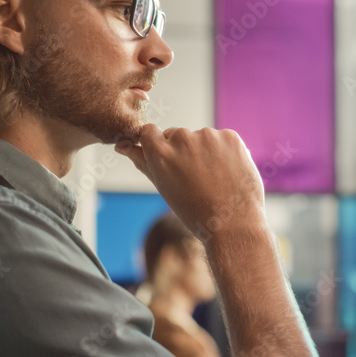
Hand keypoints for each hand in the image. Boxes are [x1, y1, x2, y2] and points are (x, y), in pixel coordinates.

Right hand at [114, 124, 266, 241]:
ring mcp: (209, 136)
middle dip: (183, 151)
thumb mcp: (163, 187)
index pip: (149, 131)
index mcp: (160, 152)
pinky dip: (225, 152)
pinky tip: (228, 172)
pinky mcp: (230, 137)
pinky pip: (222, 139)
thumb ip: (142, 162)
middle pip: (176, 135)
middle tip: (196, 178)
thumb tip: (122, 146)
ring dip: (205, 151)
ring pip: (201, 137)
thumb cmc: (195, 211)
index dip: (159, 146)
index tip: (169, 161)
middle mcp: (182, 139)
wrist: (233, 224)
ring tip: (214, 179)